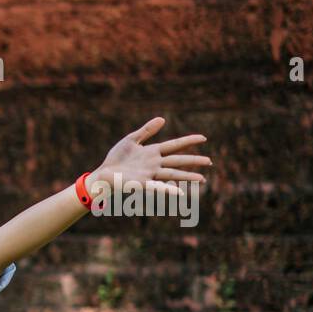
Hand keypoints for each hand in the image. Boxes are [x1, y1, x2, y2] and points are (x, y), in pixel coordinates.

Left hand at [92, 116, 210, 202]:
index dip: (188, 141)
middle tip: (210, 162)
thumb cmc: (116, 158)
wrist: (103, 173)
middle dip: (193, 161)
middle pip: (178, 161)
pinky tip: (179, 192)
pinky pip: (157, 187)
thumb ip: (147, 130)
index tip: (203, 138)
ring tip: (202, 179)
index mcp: (153, 152)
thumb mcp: (131, 140)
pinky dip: (168, 190)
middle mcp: (154, 164)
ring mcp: (149, 174)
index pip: (175, 145)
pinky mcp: (141, 184)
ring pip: (172, 174)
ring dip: (187, 176)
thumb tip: (163, 119)